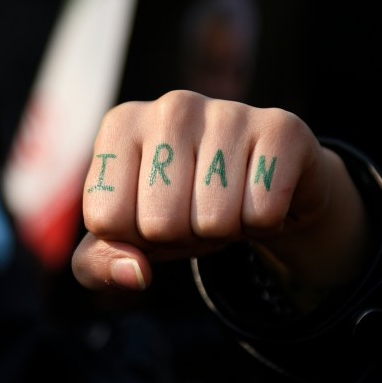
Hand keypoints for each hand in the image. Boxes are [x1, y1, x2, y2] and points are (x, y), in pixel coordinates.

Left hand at [71, 91, 369, 308]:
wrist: (262, 189)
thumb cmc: (180, 208)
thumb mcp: (126, 240)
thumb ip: (100, 264)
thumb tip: (134, 274)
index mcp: (121, 125)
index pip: (108, 219)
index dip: (133, 237)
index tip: (150, 213)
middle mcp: (171, 108)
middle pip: (160, 223)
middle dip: (180, 237)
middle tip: (195, 211)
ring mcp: (228, 111)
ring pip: (213, 222)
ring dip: (223, 231)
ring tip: (228, 203)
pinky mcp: (281, 128)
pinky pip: (262, 212)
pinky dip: (263, 223)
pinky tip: (260, 196)